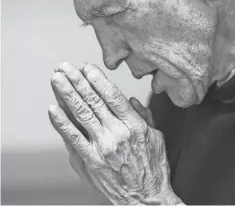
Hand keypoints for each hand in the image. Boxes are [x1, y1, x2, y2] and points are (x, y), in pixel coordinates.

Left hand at [48, 62, 182, 204]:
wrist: (145, 201)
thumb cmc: (153, 167)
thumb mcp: (157, 137)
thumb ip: (144, 116)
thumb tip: (131, 99)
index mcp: (134, 125)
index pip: (113, 96)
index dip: (98, 80)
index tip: (86, 67)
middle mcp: (117, 133)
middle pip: (93, 101)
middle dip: (78, 81)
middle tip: (66, 66)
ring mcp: (102, 148)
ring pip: (81, 115)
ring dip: (67, 95)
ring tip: (56, 79)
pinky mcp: (90, 161)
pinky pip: (73, 139)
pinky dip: (61, 123)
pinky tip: (52, 109)